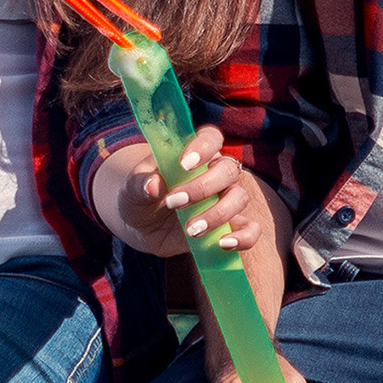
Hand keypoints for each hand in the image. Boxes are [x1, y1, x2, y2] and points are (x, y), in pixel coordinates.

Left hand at [91, 127, 261, 258]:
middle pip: (228, 170)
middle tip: (173, 203)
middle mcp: (215, 173)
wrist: (142, 225)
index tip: (184, 164)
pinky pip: (250, 230)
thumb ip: (140, 182)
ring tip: (190, 230)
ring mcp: (225, 200)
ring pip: (239, 198)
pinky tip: (223, 244)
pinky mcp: (230, 227)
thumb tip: (153, 185)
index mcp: (194, 153)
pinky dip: (244, 237)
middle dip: (203, 188)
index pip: (210, 138)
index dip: (203, 147)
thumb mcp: (131, 188)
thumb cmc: (140, 195)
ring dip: (217, 214)